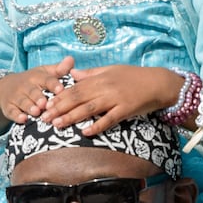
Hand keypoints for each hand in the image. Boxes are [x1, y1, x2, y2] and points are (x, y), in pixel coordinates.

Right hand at [0, 56, 75, 134]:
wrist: (5, 87)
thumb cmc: (32, 81)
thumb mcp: (44, 73)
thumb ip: (59, 69)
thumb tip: (71, 59)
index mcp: (37, 77)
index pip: (46, 80)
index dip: (53, 84)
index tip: (60, 89)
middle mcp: (26, 86)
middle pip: (33, 92)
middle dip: (39, 97)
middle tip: (45, 103)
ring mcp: (16, 97)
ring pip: (23, 102)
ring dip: (29, 107)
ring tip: (36, 111)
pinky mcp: (9, 107)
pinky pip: (12, 112)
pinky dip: (17, 116)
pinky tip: (23, 119)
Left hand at [41, 64, 185, 135]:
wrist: (158, 82)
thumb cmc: (134, 76)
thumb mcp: (111, 70)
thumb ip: (91, 74)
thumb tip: (72, 74)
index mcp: (100, 78)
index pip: (74, 88)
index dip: (59, 97)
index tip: (46, 105)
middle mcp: (105, 88)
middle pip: (78, 98)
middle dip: (59, 109)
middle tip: (45, 118)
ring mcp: (115, 99)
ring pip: (89, 109)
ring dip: (72, 117)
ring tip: (58, 125)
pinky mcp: (126, 110)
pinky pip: (109, 119)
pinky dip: (97, 126)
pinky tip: (85, 132)